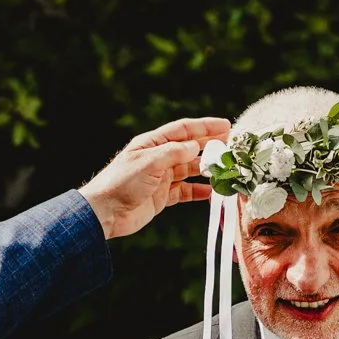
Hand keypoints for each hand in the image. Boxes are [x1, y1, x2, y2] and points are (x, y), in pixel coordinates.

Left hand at [79, 117, 230, 238]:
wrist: (105, 212)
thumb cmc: (121, 183)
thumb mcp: (148, 162)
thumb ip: (173, 153)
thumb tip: (195, 146)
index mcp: (153, 144)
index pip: (183, 130)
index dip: (205, 127)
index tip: (226, 125)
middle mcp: (158, 158)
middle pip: (190, 149)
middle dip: (211, 146)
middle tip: (232, 146)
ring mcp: (161, 178)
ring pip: (190, 170)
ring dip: (207, 170)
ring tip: (226, 169)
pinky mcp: (161, 197)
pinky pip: (185, 191)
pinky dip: (199, 191)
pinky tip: (212, 192)